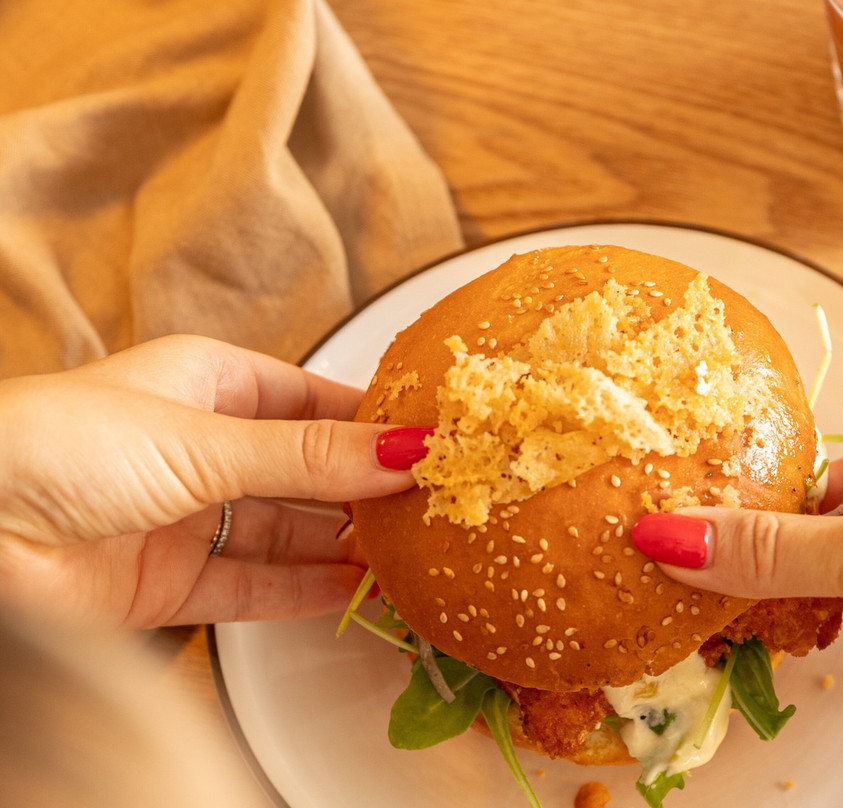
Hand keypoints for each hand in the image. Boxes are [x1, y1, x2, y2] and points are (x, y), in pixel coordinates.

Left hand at [0, 335, 426, 628]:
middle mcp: (206, 449)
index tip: (433, 444)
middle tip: (433, 507)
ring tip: (408, 554)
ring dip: (344, 545)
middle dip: (365, 490)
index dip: (373, 424)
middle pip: (307, 472)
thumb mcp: (202, 440)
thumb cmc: (58, 447)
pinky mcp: (174, 583)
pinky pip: (257, 586)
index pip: (314, 402)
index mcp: (210, 385)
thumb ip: (308, 456)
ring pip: (289, 533)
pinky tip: (356, 590)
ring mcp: (192, 518)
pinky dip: (307, 591)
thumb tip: (406, 448)